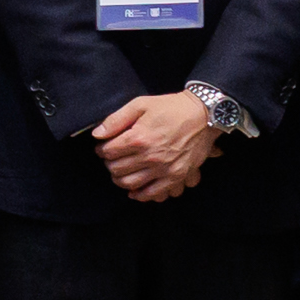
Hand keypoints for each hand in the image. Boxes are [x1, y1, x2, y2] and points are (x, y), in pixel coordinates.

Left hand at [93, 91, 221, 203]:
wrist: (202, 115)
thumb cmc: (170, 108)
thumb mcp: (140, 104)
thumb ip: (116, 119)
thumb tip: (97, 134)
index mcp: (138, 138)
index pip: (108, 152)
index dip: (101, 150)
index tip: (103, 148)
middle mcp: (150, 157)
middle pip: (117, 170)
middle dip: (109, 165)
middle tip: (112, 160)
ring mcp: (164, 169)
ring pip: (131, 184)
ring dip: (121, 180)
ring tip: (121, 173)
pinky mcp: (176, 176)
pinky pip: (154, 193)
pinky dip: (141, 195)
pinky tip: (135, 191)